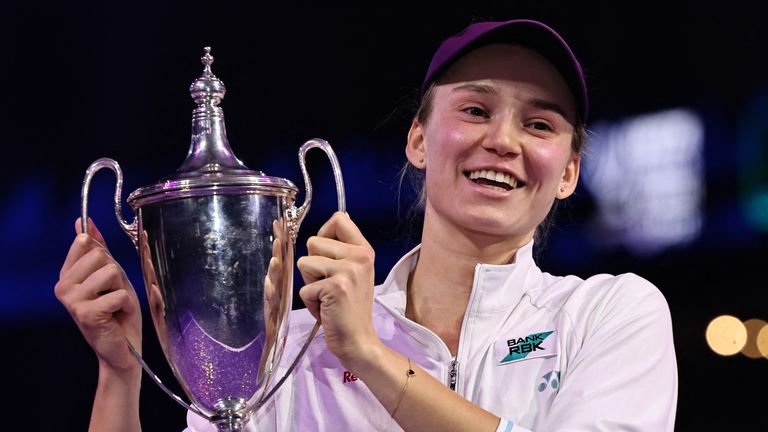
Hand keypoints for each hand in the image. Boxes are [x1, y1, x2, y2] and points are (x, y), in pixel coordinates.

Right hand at [54, 218, 141, 373]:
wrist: (123, 349)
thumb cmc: (118, 312)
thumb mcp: (111, 275)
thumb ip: (98, 248)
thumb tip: (84, 221)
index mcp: (66, 274)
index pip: (86, 242)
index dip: (105, 256)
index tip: (106, 278)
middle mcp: (63, 286)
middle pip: (101, 254)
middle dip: (117, 274)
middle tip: (113, 295)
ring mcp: (72, 300)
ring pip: (111, 271)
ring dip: (123, 289)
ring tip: (116, 305)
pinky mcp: (86, 313)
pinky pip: (120, 293)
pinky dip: (127, 304)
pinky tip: (118, 316)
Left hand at [297, 212, 379, 368]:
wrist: (358, 340)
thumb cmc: (350, 308)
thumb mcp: (355, 271)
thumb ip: (344, 248)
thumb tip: (340, 217)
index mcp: (364, 250)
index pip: (339, 219)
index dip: (324, 234)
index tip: (327, 255)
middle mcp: (359, 256)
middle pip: (313, 242)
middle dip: (313, 266)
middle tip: (330, 285)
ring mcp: (348, 270)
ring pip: (304, 263)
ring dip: (310, 284)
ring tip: (327, 297)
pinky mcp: (335, 287)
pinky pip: (304, 288)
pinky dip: (310, 302)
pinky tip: (327, 310)